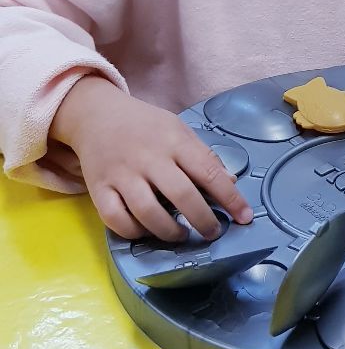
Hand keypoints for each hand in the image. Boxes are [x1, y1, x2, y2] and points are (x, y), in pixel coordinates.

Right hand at [51, 77, 253, 240]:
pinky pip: (116, 219)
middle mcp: (148, 158)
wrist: (96, 114)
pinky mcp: (99, 188)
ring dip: (169, 232)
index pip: (208, 172)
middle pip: (181, 196)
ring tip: (181, 234)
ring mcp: (122, 174)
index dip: (230, 198)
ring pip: (148, 212)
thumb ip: (203, 156)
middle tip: (213, 232)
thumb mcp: (178, 130)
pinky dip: (134, 232)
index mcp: (173, 141)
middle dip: (203, 220)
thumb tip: (230, 182)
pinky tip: (146, 230)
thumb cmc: (144, 125)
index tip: (244, 217)